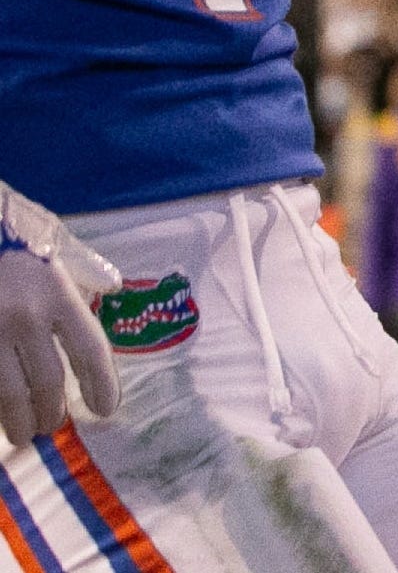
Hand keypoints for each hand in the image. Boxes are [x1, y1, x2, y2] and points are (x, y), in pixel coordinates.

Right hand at [0, 181, 122, 450]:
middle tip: (51, 424)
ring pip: (8, 394)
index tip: (104, 410)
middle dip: (52, 411)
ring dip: (18, 420)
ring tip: (22, 433)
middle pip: (48, 381)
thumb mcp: (56, 248)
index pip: (90, 351)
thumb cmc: (14, 240)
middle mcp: (25, 317)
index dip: (101, 386)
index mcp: (58, 295)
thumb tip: (112, 286)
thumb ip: (85, 273)